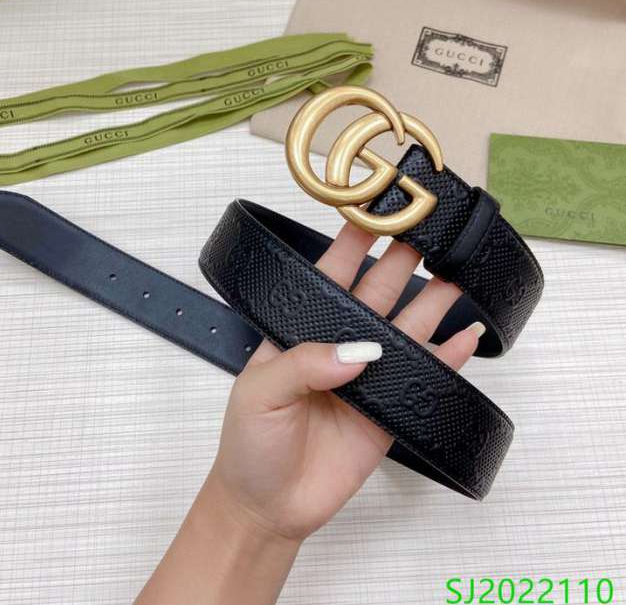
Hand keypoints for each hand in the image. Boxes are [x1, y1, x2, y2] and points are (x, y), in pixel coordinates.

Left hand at [209, 222, 485, 542]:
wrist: (269, 505)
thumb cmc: (250, 445)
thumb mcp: (261, 393)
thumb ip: (305, 364)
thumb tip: (357, 352)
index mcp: (301, 332)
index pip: (330, 275)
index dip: (354, 242)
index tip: (378, 210)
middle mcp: (339, 347)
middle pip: (377, 293)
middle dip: (402, 260)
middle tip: (430, 232)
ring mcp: (368, 377)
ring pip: (407, 329)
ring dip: (433, 302)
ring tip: (459, 274)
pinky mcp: (389, 410)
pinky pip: (424, 377)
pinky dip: (447, 358)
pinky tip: (465, 337)